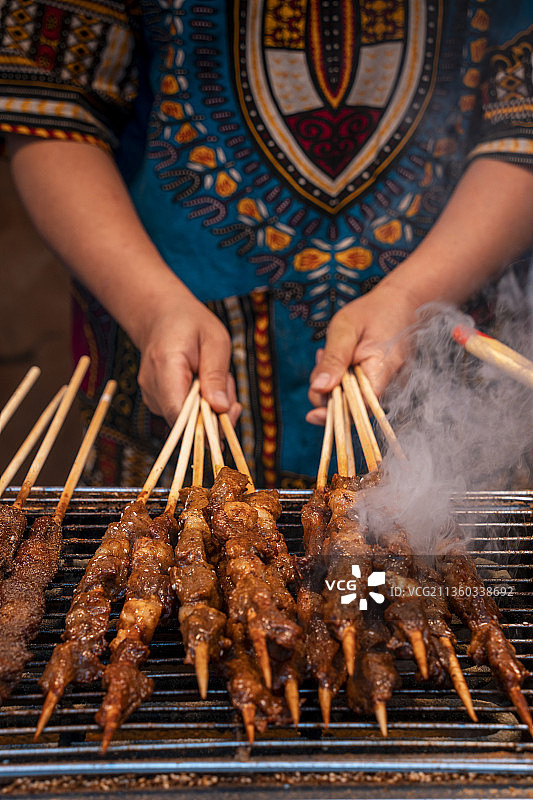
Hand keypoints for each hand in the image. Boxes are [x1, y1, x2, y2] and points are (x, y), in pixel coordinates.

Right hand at [136, 294, 240, 425]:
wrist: (160, 316)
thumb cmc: (190, 324)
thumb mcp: (214, 340)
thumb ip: (216, 374)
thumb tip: (221, 408)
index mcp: (166, 367)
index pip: (179, 414)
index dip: (205, 425)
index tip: (228, 413)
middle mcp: (152, 386)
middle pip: (186, 421)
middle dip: (215, 412)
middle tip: (228, 383)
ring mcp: (151, 396)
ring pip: (187, 419)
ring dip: (209, 406)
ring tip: (214, 375)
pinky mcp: (157, 401)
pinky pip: (183, 413)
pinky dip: (200, 403)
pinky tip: (203, 381)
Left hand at [306, 281, 418, 423]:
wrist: (401, 301)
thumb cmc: (373, 312)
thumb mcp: (345, 329)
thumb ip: (333, 359)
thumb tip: (319, 388)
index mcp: (382, 372)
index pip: (358, 408)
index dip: (335, 415)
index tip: (311, 415)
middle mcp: (389, 384)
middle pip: (351, 406)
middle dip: (327, 390)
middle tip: (320, 356)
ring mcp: (386, 384)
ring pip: (351, 397)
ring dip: (333, 381)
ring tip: (327, 353)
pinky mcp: (380, 381)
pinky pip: (357, 388)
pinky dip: (342, 376)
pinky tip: (338, 357)